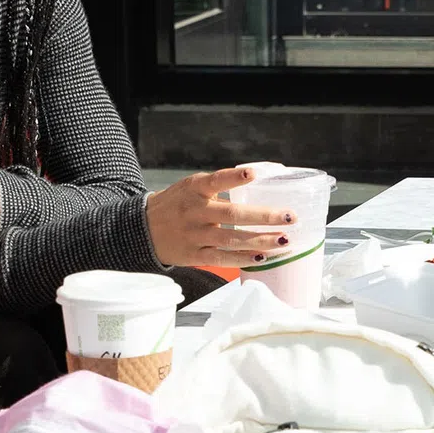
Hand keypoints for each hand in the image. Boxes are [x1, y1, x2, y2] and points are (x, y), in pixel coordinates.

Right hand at [147, 166, 292, 267]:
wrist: (144, 229)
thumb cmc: (177, 204)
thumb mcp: (192, 187)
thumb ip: (221, 185)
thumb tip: (263, 176)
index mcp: (195, 189)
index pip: (216, 180)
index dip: (234, 177)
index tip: (253, 174)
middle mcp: (195, 212)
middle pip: (232, 214)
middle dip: (264, 216)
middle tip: (290, 217)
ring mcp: (194, 235)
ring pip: (231, 239)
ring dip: (260, 240)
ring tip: (284, 240)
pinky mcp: (194, 255)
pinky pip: (222, 258)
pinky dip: (242, 258)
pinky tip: (262, 258)